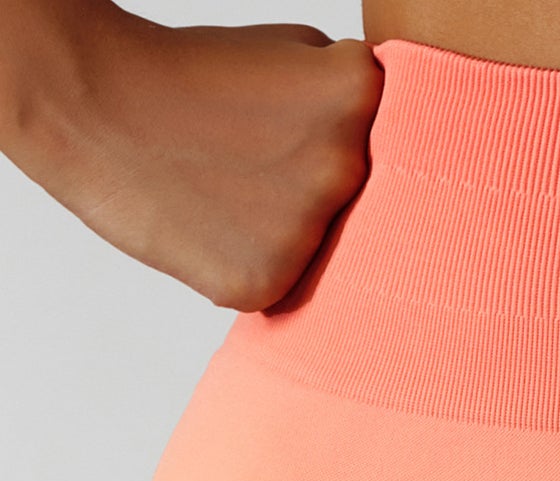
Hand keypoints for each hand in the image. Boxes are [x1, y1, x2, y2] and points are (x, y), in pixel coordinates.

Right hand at [10, 10, 382, 310]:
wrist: (91, 103)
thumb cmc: (196, 76)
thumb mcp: (294, 53)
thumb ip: (356, 105)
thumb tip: (404, 155)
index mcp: (361, 99)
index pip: (405, 148)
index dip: (357, 148)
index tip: (318, 140)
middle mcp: (346, 169)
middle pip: (369, 209)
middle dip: (330, 197)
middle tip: (268, 169)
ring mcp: (308, 231)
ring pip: (329, 253)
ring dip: (294, 232)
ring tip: (236, 193)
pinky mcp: (266, 283)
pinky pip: (284, 285)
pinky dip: (256, 263)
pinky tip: (218, 227)